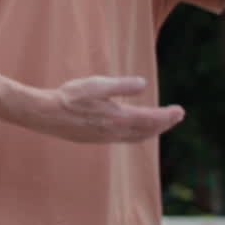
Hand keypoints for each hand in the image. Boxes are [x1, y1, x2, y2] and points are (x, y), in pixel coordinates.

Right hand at [25, 76, 184, 142]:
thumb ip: (121, 86)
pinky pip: (123, 140)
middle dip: (163, 124)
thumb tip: (143, 84)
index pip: (151, 119)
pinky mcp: (95, 139)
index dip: (168, 116)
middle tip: (175, 116)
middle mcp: (114, 132)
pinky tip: (131, 129)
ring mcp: (104, 138)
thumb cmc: (69, 97)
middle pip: (147, 131)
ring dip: (150, 131)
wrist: (44, 114)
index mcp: (117, 118)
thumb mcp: (96, 84)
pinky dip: (136, 134)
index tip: (180, 111)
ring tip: (159, 124)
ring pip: (136, 138)